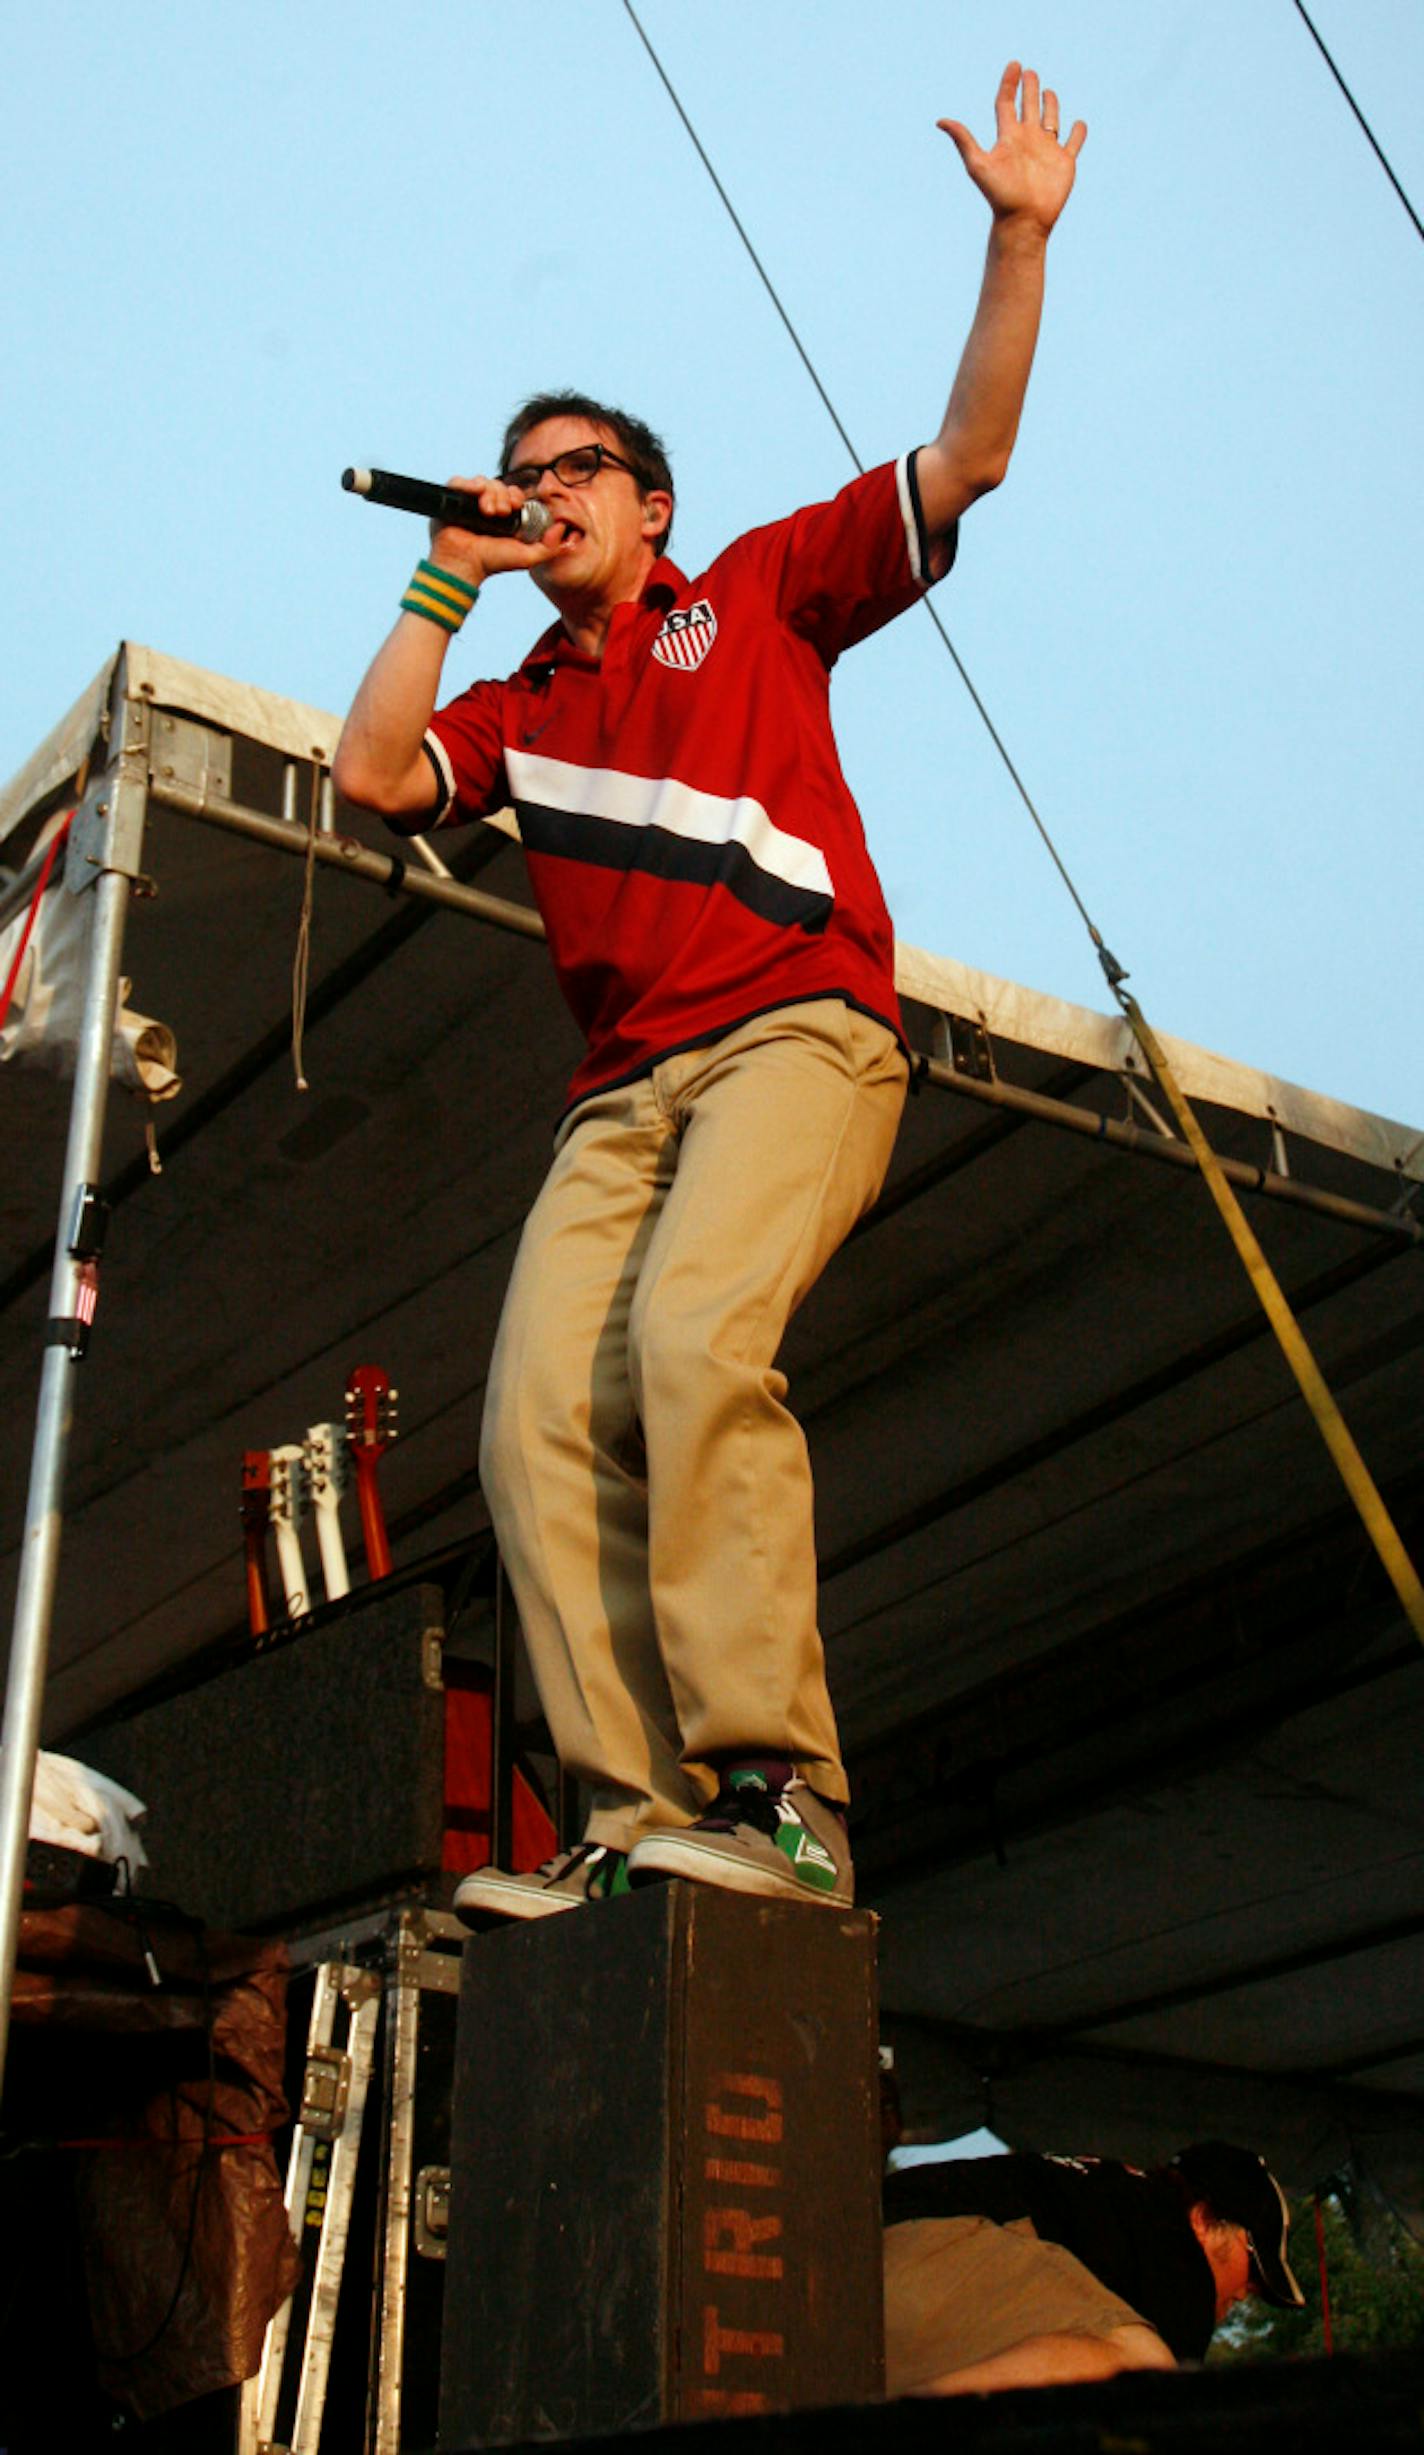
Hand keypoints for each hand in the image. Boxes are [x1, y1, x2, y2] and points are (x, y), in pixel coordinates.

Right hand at [427, 475, 566, 585]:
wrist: (466, 565)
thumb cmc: (493, 563)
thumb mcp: (528, 556)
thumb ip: (549, 546)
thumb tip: (562, 527)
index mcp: (502, 516)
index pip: (512, 493)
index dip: (515, 496)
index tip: (514, 507)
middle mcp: (485, 507)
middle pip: (498, 485)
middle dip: (503, 495)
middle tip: (501, 512)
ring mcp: (468, 503)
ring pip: (482, 482)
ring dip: (489, 493)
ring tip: (488, 512)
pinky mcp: (451, 500)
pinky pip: (459, 482)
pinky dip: (468, 484)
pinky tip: (475, 494)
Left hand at [938, 62, 1084, 235]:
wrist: (1023, 221)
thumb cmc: (1000, 195)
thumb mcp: (978, 165)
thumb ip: (963, 140)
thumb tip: (940, 121)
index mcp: (1008, 138)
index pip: (1006, 103)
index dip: (1009, 84)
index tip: (1014, 65)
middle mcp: (1027, 140)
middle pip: (1028, 108)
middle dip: (1029, 89)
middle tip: (1029, 72)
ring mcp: (1047, 151)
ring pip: (1050, 121)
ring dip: (1050, 106)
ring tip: (1048, 92)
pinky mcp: (1064, 163)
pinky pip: (1074, 143)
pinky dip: (1078, 133)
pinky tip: (1078, 124)